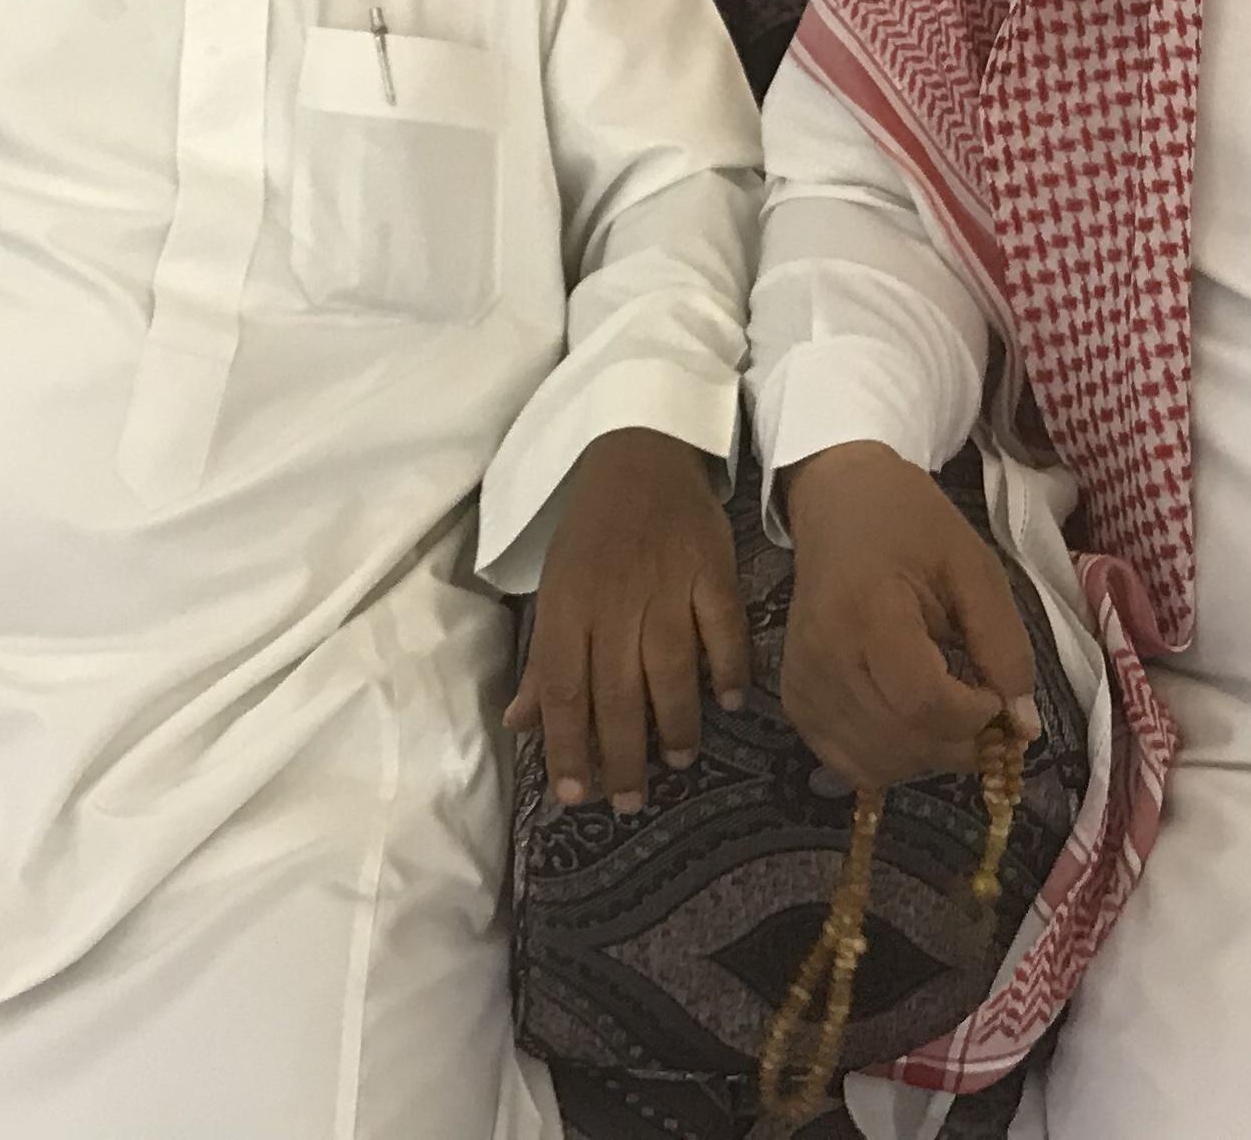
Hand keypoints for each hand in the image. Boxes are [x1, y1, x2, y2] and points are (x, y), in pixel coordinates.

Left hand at [505, 425, 748, 814]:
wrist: (640, 450)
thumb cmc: (590, 529)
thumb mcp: (553, 589)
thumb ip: (541, 663)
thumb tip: (519, 726)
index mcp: (566, 608)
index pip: (563, 690)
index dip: (567, 747)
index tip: (574, 795)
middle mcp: (613, 603)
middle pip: (615, 692)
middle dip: (621, 755)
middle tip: (630, 802)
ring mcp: (665, 585)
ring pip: (669, 668)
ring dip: (674, 722)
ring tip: (677, 760)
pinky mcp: (711, 569)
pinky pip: (723, 628)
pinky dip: (728, 667)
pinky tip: (730, 702)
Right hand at [778, 439, 1040, 792]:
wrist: (838, 504)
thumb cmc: (911, 526)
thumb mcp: (975, 568)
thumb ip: (1005, 646)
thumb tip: (1022, 727)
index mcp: (868, 611)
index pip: (923, 704)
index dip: (973, 717)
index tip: (993, 693)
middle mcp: (823, 656)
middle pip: (901, 743)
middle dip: (958, 743)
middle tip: (979, 708)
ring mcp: (801, 684)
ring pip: (875, 765)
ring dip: (926, 756)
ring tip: (946, 712)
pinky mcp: (794, 701)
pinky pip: (847, 764)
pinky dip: (889, 759)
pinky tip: (909, 724)